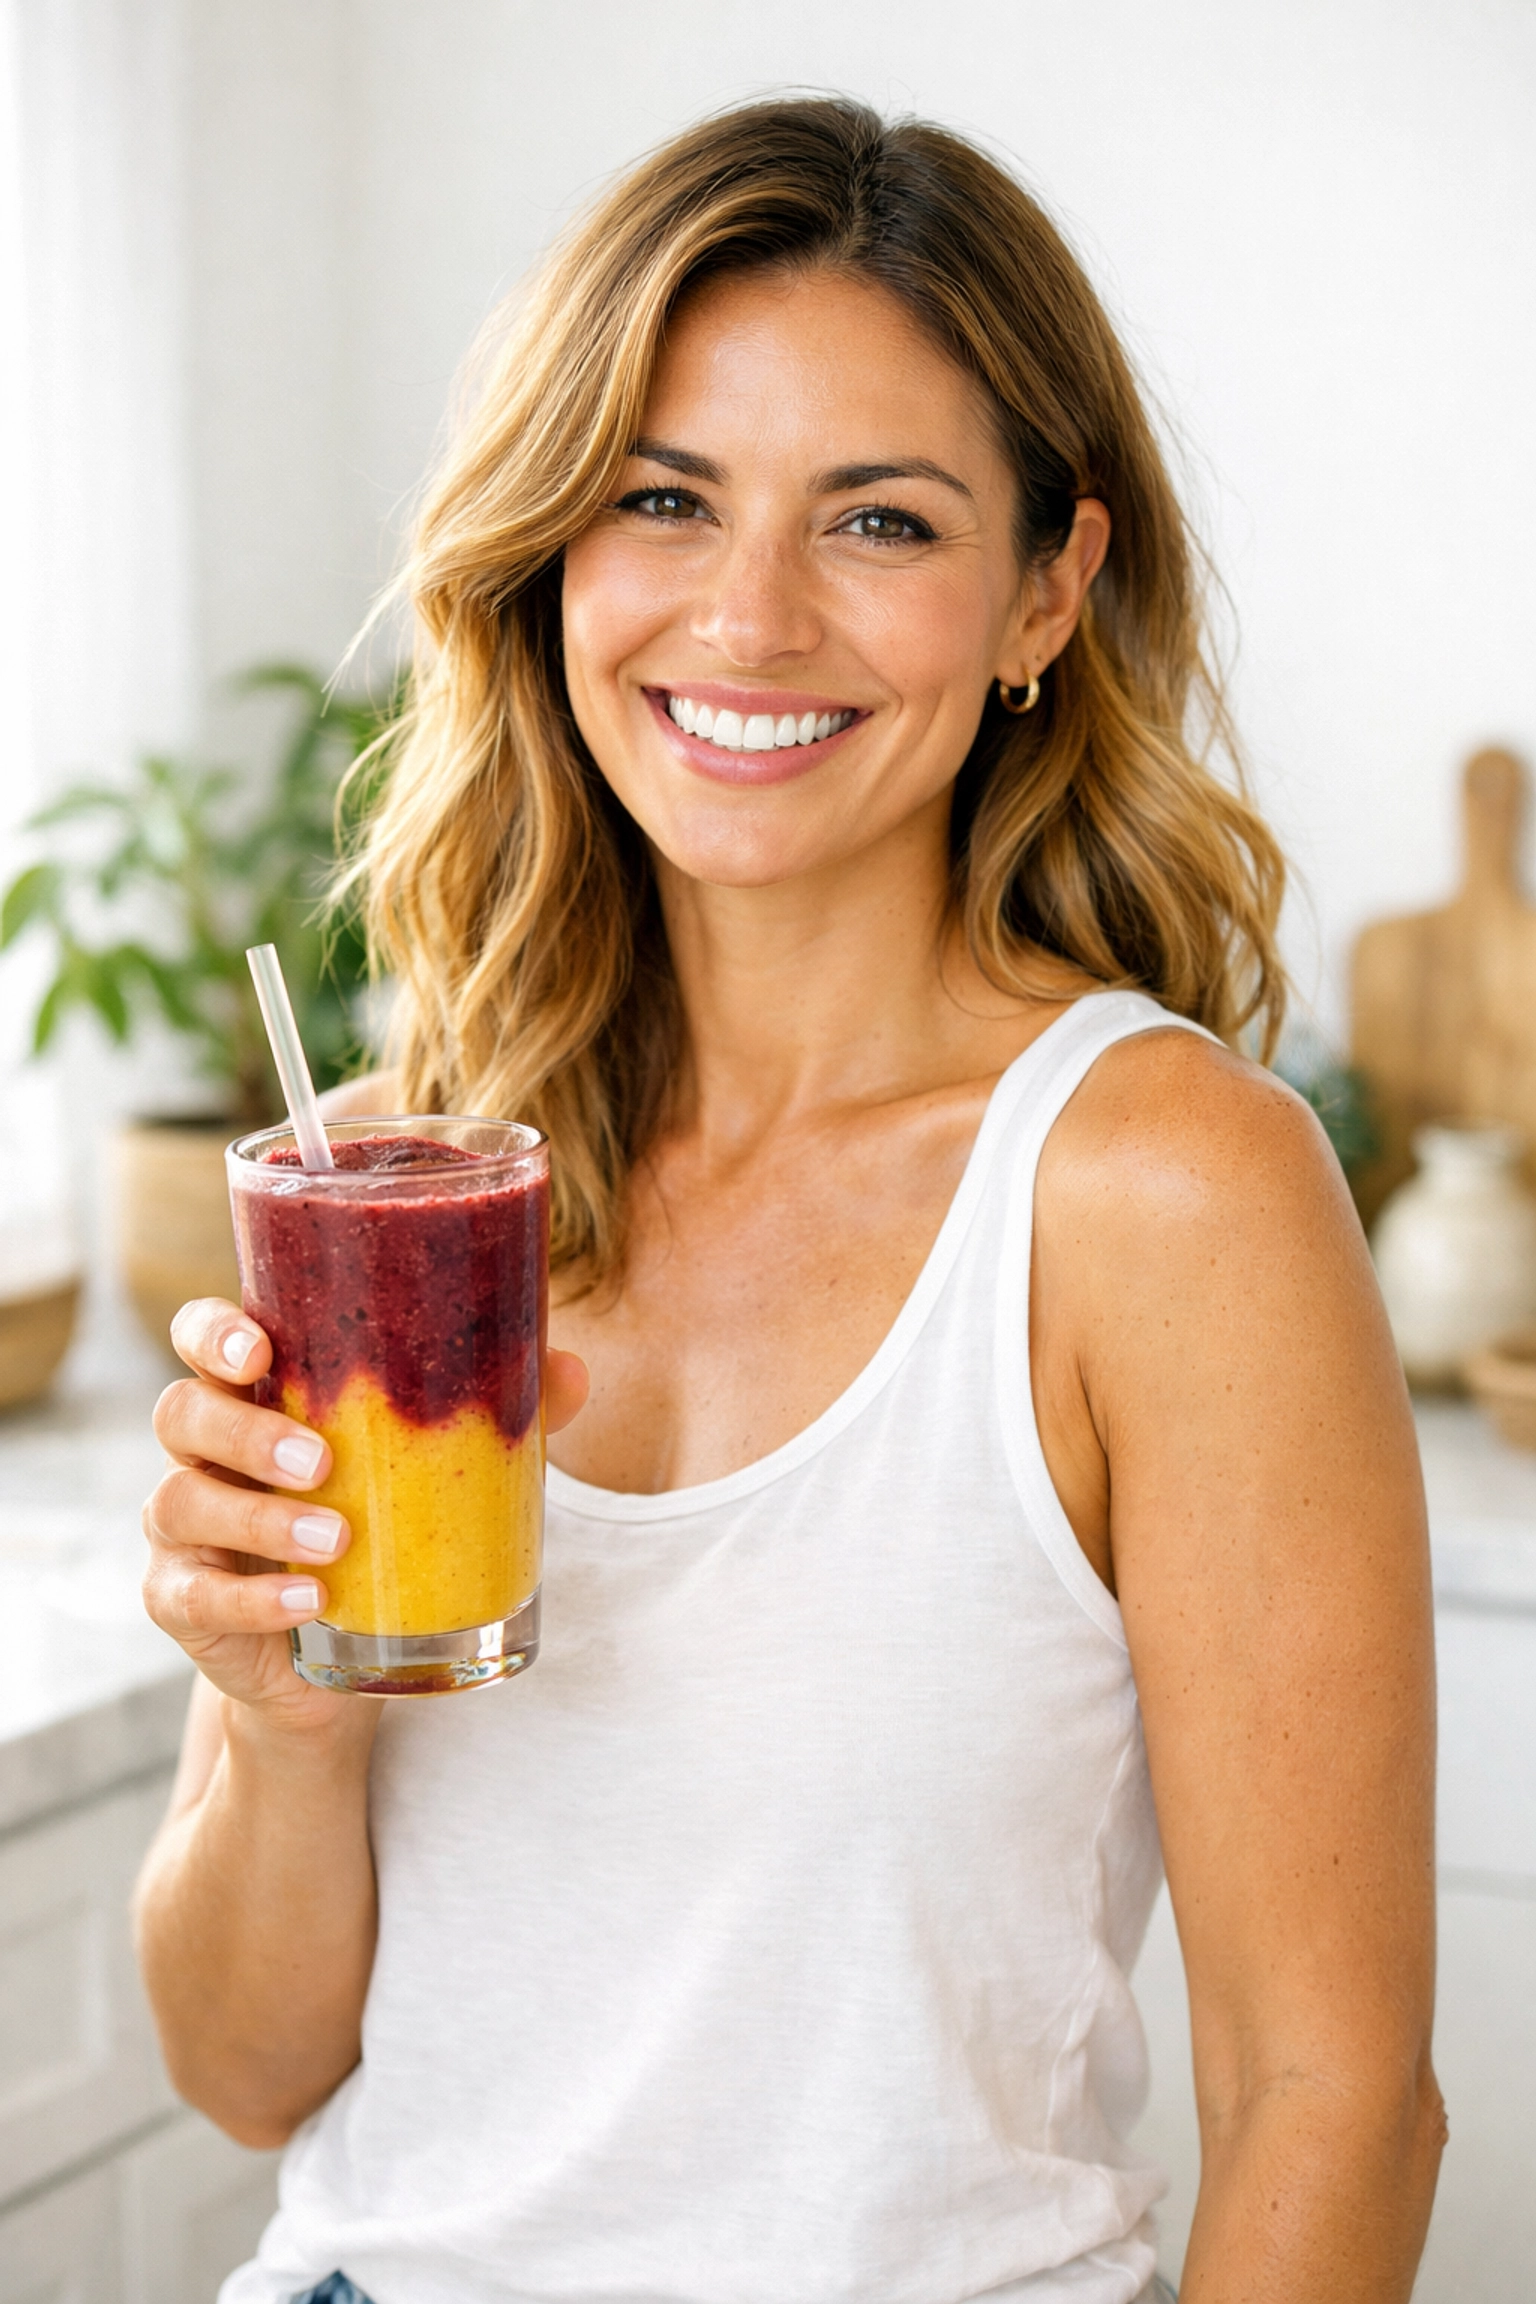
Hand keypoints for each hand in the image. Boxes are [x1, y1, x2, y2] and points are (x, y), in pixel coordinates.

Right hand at [142, 1297, 589, 1730]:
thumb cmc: (385, 1526)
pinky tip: (309, 1602)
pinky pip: (194, 1597)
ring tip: (336, 1538)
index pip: (202, 1337)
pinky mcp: (183, 1604)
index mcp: (260, 1395)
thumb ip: (496, 1414)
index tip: (258, 1350)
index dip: (214, 1333)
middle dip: (246, 1431)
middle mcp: (204, 1451)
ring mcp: (183, 1531)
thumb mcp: (438, 1465)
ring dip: (257, 1519)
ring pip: (179, 1502)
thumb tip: (570, 1372)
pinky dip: (253, 1600)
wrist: (343, 1659)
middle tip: (321, 1460)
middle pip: (182, 1412)